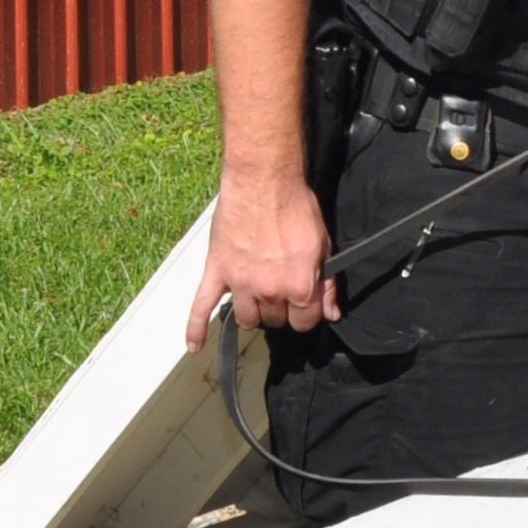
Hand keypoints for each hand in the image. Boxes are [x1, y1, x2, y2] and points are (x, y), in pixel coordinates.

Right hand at [182, 171, 338, 349]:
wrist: (264, 182)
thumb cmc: (296, 208)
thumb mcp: (323, 245)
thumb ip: (328, 284)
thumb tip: (332, 314)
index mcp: (299, 286)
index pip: (304, 322)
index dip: (306, 315)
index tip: (305, 306)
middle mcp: (269, 290)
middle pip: (274, 321)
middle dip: (280, 309)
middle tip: (282, 289)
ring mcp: (240, 283)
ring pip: (246, 319)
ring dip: (253, 312)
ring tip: (257, 297)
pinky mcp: (217, 272)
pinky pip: (201, 307)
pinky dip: (196, 328)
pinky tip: (195, 345)